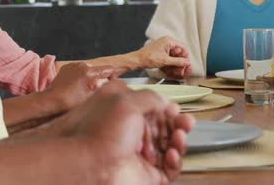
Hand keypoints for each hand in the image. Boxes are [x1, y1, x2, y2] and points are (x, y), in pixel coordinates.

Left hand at [44, 62, 113, 112]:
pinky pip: (78, 69)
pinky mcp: (67, 67)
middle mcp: (82, 65)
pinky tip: (75, 85)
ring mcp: (74, 65)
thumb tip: (111, 83)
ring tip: (83, 89)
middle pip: (98, 69)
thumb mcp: (92, 97)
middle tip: (95, 90)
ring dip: (89, 77)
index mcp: (90, 72)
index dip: (113, 76)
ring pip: (88, 69)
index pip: (109, 68)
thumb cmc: (70, 102)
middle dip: (99, 78)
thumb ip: (104, 88)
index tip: (110, 83)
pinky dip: (80, 75)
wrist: (52, 100)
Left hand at [52, 81, 194, 183]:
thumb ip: (151, 98)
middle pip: (165, 129)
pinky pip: (169, 169)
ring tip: (179, 136)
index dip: (168, 110)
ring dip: (179, 141)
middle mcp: (133, 135)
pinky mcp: (147, 175)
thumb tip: (167, 102)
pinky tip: (172, 154)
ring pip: (170, 148)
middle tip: (187, 122)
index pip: (155, 111)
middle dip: (179, 125)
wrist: (87, 164)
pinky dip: (175, 161)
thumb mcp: (127, 101)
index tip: (176, 110)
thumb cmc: (100, 132)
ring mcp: (140, 156)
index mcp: (126, 115)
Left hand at [136, 37, 191, 78]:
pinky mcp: (161, 52)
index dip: (185, 56)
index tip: (186, 63)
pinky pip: (169, 57)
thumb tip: (186, 62)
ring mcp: (164, 47)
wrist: (137, 60)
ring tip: (176, 70)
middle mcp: (167, 42)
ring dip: (176, 63)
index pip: (183, 47)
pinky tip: (171, 69)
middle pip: (179, 52)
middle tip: (182, 68)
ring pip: (174, 56)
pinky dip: (171, 63)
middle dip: (181, 61)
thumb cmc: (148, 57)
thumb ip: (178, 61)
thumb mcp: (165, 60)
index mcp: (169, 41)